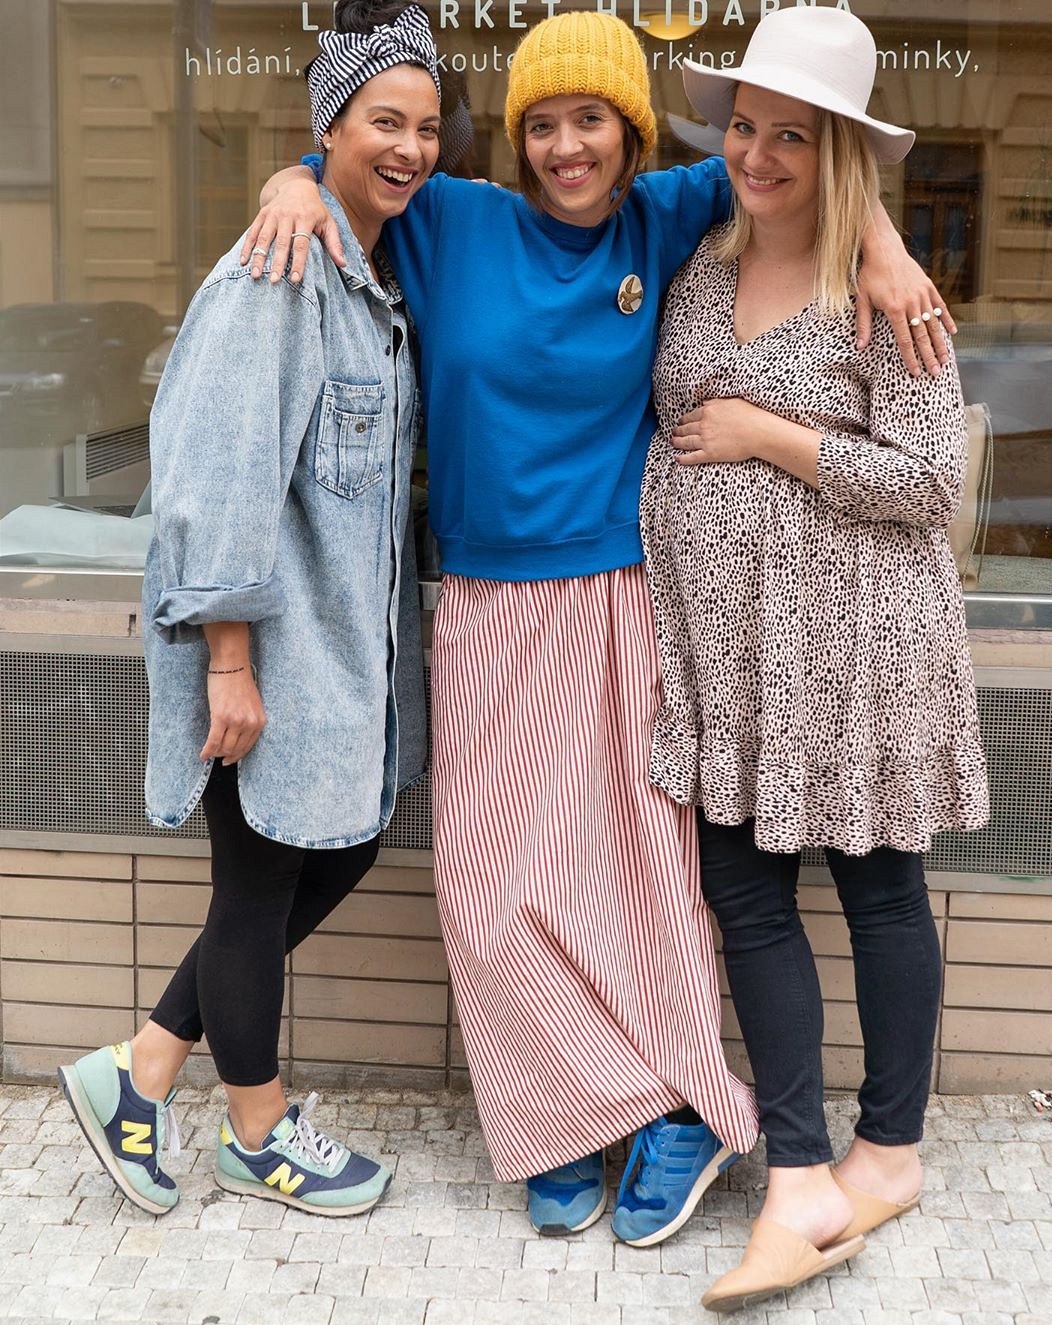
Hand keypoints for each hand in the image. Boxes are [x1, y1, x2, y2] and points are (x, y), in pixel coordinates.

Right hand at [199, 669, 266, 764]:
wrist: (232, 665)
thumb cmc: (239, 681)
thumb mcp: (251, 704)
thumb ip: (248, 720)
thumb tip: (237, 737)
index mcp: (260, 721)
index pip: (249, 746)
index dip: (238, 755)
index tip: (230, 760)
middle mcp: (250, 723)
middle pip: (236, 749)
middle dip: (225, 755)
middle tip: (217, 756)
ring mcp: (236, 721)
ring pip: (224, 747)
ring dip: (215, 753)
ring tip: (209, 753)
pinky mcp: (221, 717)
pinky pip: (213, 741)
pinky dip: (207, 751)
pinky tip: (203, 755)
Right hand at [239, 181, 344, 284]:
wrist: (297, 185)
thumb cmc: (316, 209)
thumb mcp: (329, 222)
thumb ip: (335, 243)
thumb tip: (343, 265)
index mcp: (305, 218)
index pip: (301, 244)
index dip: (298, 262)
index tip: (296, 279)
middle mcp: (287, 215)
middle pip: (281, 243)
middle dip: (277, 263)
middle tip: (274, 281)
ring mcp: (273, 214)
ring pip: (264, 238)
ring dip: (259, 257)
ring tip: (255, 275)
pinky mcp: (262, 214)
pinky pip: (253, 231)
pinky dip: (247, 246)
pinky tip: (243, 261)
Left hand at [671, 398, 765, 465]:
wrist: (759, 432)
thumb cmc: (750, 415)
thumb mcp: (731, 401)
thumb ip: (715, 402)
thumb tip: (704, 402)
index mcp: (708, 411)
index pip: (690, 416)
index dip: (683, 420)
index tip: (680, 422)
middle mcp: (704, 425)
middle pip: (685, 428)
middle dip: (678, 431)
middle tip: (674, 432)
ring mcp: (705, 440)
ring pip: (685, 442)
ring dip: (677, 442)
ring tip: (672, 442)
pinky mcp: (710, 454)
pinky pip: (692, 457)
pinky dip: (683, 459)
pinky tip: (677, 459)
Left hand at [856, 250, 956, 378]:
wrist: (884, 249)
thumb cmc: (869, 275)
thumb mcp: (862, 300)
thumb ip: (863, 325)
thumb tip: (859, 347)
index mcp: (895, 309)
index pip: (904, 341)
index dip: (910, 358)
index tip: (916, 373)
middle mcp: (912, 303)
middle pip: (922, 336)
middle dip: (929, 357)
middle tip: (936, 374)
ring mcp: (922, 295)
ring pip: (933, 324)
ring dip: (940, 343)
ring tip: (945, 359)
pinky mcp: (928, 287)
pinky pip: (940, 307)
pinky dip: (946, 320)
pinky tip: (952, 333)